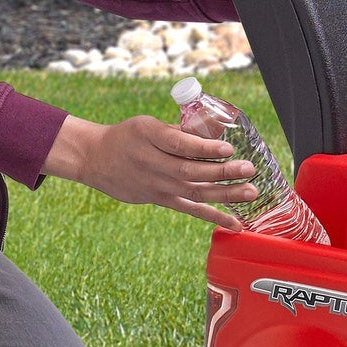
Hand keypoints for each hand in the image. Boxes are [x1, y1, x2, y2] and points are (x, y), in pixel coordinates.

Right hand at [43, 114, 256, 227]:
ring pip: (193, 192)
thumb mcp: (146, 124)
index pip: (178, 145)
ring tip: (250, 192)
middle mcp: (151, 163)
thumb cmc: (126, 136)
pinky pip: (189, 209)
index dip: (203, 149)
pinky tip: (235, 222)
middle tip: (248, 169)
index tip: (227, 149)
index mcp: (148, 137)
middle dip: (222, 172)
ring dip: (225, 194)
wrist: (95, 158)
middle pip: (189, 171)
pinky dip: (213, 217)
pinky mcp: (159, 199)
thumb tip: (212, 133)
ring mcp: (155, 185)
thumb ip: (177, 131)